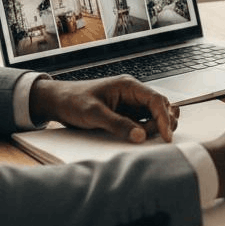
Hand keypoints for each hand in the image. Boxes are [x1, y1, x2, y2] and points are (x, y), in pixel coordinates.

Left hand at [29, 75, 178, 142]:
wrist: (58, 101)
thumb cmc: (73, 101)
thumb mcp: (94, 114)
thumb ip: (118, 124)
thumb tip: (141, 136)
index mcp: (128, 86)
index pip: (155, 100)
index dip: (164, 118)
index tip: (166, 135)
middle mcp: (132, 93)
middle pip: (159, 106)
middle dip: (164, 122)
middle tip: (162, 139)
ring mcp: (129, 103)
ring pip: (153, 114)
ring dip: (157, 125)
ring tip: (154, 138)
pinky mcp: (124, 113)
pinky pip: (142, 121)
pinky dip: (147, 129)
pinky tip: (146, 137)